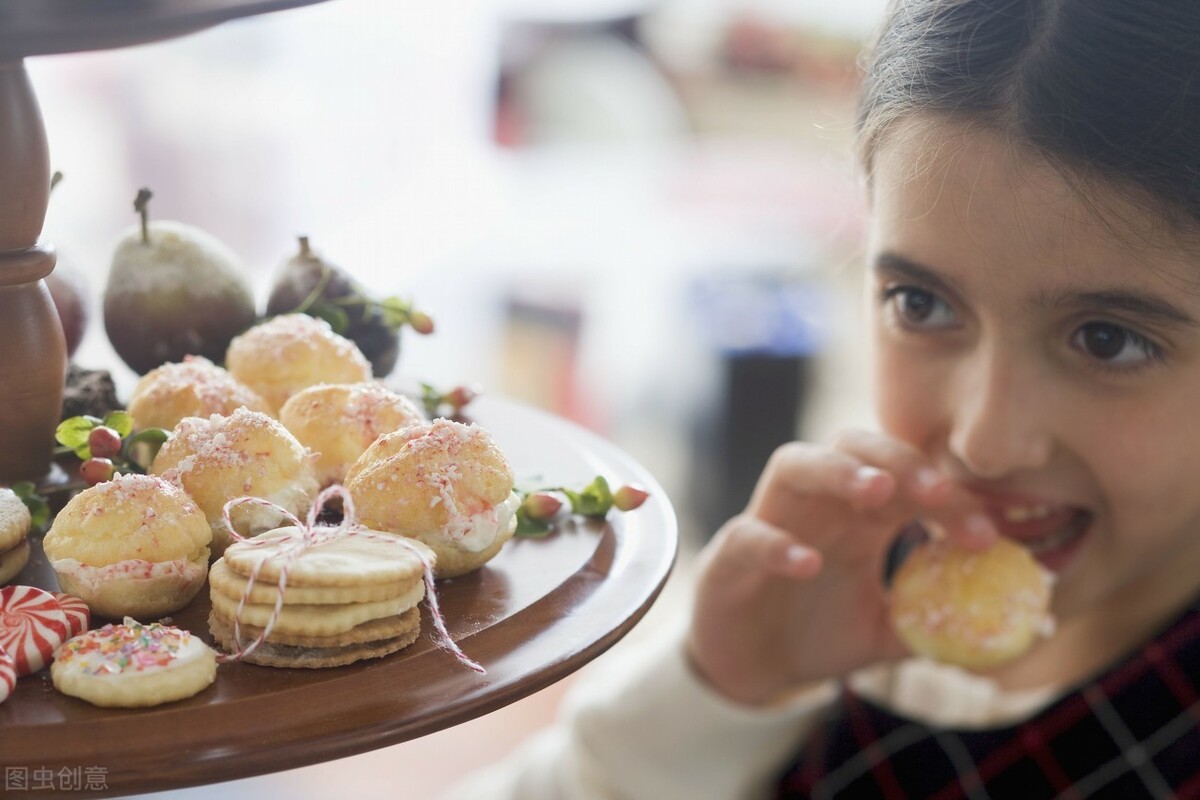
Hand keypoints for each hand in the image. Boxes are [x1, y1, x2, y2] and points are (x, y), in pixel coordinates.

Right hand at [685, 430, 995, 705]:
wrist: (754, 667)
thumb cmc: (819, 633)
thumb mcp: (887, 632)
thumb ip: (933, 621)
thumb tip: (1000, 627)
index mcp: (859, 514)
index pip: (907, 479)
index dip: (948, 497)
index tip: (987, 535)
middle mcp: (817, 504)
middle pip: (853, 446)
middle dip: (898, 459)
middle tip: (938, 490)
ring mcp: (770, 520)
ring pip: (794, 463)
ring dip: (836, 469)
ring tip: (876, 490)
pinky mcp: (731, 555)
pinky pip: (749, 534)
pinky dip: (777, 544)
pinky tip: (809, 564)